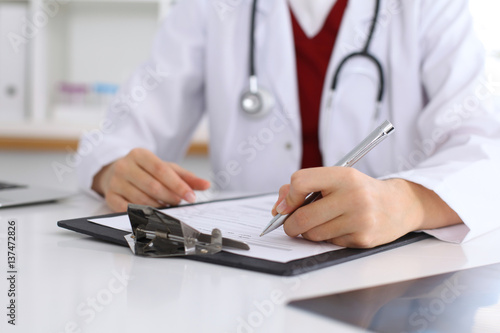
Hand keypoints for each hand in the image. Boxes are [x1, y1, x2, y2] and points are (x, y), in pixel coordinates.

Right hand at [92, 148, 210, 211]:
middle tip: (179, 202)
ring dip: (158, 206)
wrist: (116, 171)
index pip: (161, 170)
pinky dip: (142, 212)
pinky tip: (150, 212)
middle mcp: (124, 166)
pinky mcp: (110, 196)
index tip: (191, 196)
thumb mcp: (166, 168)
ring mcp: (115, 182)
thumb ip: (187, 177)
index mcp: (139, 154)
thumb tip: (206, 185)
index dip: (178, 185)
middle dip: (170, 197)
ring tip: (166, 205)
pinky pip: (127, 209)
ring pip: (141, 199)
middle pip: (152, 186)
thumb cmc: (145, 170)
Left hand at [272, 167, 460, 247]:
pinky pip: (330, 243)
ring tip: (321, 222)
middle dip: (290, 224)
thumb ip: (304, 186)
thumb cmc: (360, 190)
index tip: (287, 204)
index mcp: (344, 175)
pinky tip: (340, 228)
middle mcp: (354, 196)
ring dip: (309, 232)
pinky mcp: (363, 239)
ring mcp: (360, 219)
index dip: (289, 196)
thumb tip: (279, 207)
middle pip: (303, 216)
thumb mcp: (336, 179)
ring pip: (313, 234)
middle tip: (290, 224)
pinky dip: (328, 238)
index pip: (301, 181)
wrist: (399, 205)